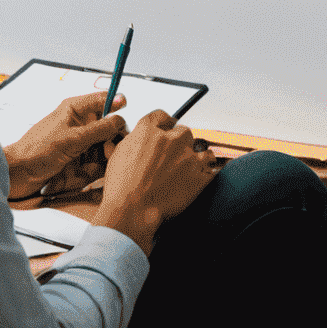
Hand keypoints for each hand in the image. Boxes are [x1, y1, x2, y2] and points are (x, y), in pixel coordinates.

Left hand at [4, 91, 127, 200]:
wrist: (17, 175)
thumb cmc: (37, 151)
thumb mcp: (72, 139)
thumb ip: (98, 129)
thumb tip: (120, 119)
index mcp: (75, 109)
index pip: (103, 99)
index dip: (117, 103)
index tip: (127, 112)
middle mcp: (78, 124)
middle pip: (107, 125)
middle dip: (113, 136)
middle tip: (112, 147)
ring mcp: (78, 143)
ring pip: (103, 145)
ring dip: (106, 154)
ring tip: (102, 162)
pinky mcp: (76, 160)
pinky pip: (95, 161)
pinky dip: (98, 167)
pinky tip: (94, 172)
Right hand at [95, 109, 218, 254]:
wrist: (131, 211)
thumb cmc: (121, 188)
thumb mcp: (117, 156)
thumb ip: (131, 141)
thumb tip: (134, 138)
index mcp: (148, 131)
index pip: (161, 116)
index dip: (164, 123)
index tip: (167, 129)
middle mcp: (171, 139)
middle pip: (183, 132)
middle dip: (180, 143)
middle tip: (174, 157)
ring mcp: (187, 156)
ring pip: (201, 149)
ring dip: (196, 158)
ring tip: (190, 169)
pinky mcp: (198, 174)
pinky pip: (209, 171)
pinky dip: (205, 176)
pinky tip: (198, 181)